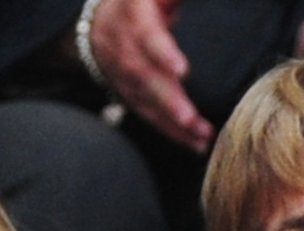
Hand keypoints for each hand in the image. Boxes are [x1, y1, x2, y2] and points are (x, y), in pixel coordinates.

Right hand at [85, 0, 212, 152]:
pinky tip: (194, 143)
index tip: (182, 70)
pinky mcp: (128, 91)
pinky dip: (170, 130)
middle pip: (144, 76)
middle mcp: (125, 46)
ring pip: (145, 100)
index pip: (148, 36)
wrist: (102, 21)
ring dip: (173, 123)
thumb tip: (186, 2)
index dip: (162, 53)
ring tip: (201, 137)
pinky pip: (147, 113)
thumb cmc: (143, 2)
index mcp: (135, 15)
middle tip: (191, 119)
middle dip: (168, 100)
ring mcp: (123, 72)